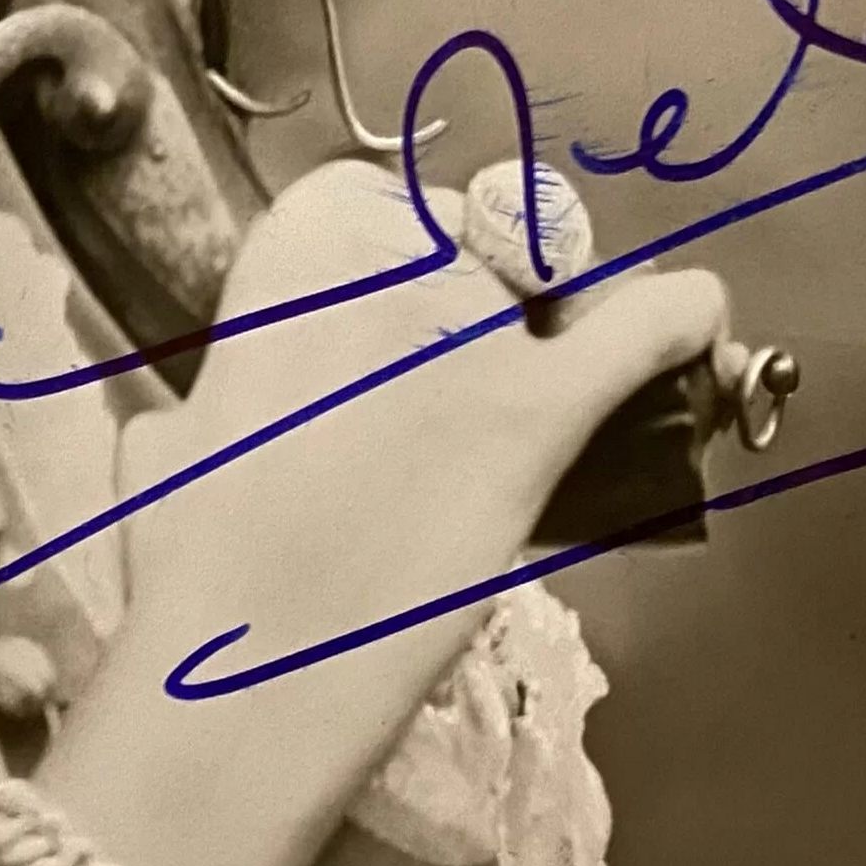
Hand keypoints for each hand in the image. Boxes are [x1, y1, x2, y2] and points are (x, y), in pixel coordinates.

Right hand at [112, 159, 730, 811]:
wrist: (236, 666)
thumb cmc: (183, 559)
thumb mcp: (169, 445)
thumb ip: (210, 403)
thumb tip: (213, 418)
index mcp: (290, 248)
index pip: (378, 199)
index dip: (399, 253)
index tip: (393, 308)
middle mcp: (388, 258)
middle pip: (476, 235)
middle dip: (479, 289)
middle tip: (458, 373)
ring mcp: (468, 330)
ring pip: (563, 278)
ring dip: (565, 313)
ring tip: (560, 368)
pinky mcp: (538, 413)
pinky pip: (642, 331)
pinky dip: (679, 320)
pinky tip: (695, 320)